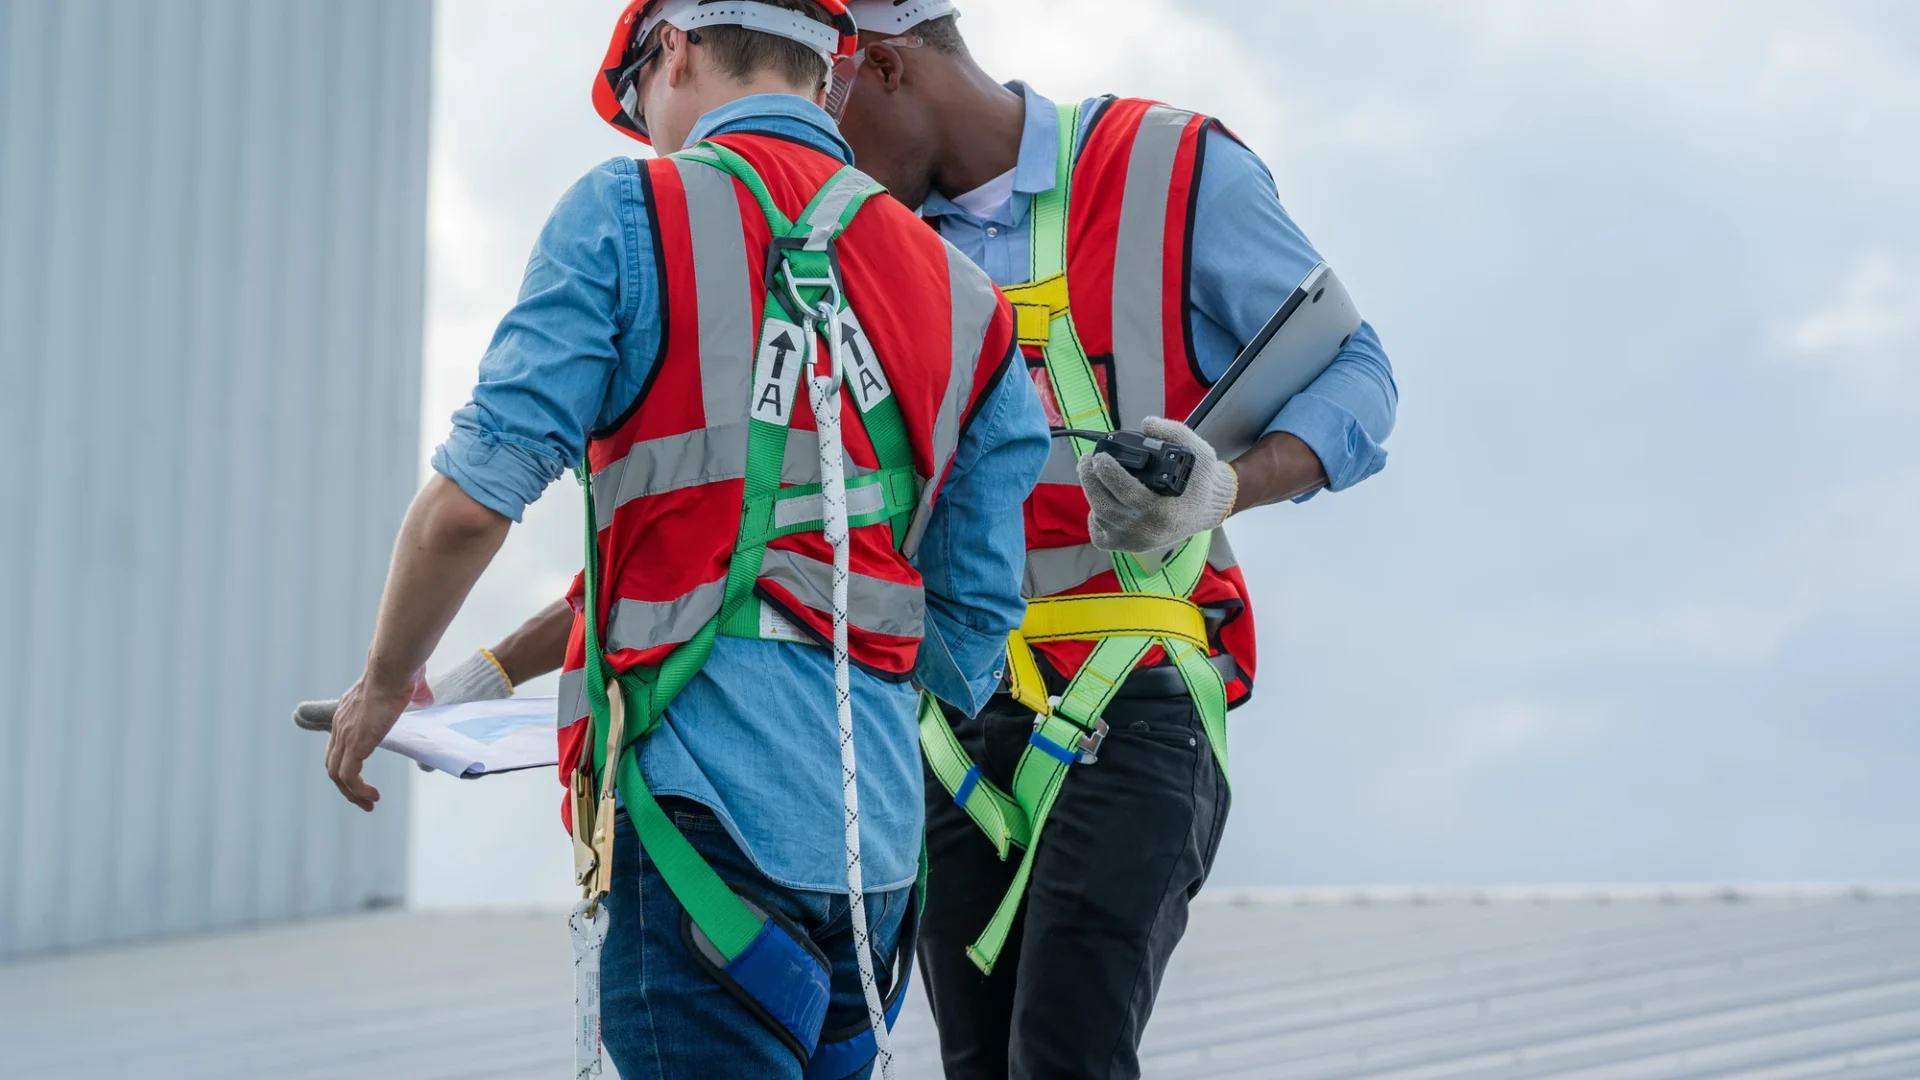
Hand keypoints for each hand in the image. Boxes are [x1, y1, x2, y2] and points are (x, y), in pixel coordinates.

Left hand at [325, 666, 428, 810]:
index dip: (347, 764)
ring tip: (370, 803)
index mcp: (348, 713)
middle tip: (365, 799)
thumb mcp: (409, 686)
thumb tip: (426, 698)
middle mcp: (340, 725)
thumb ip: (416, 694)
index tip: (361, 777)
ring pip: (337, 775)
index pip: (337, 746)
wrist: (393, 670)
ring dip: (352, 794)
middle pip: (332, 764)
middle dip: (346, 787)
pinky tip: (374, 796)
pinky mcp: (355, 745)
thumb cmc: (402, 672)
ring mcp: (346, 735)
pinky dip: (358, 791)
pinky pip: (349, 777)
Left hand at [1078, 417, 1237, 554]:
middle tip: (1086, 460)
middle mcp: (1148, 531)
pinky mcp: (1129, 547)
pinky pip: (1100, 535)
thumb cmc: (1200, 480)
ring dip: (1092, 493)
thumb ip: (1174, 433)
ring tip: (1091, 473)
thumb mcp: (1198, 452)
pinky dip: (1094, 518)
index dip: (1109, 473)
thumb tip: (1146, 424)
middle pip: (1105, 507)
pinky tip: (1100, 500)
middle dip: (1090, 480)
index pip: (1128, 493)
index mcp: (1165, 511)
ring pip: (1100, 518)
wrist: (1208, 509)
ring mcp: (1136, 542)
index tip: (1099, 456)